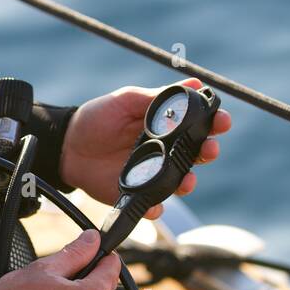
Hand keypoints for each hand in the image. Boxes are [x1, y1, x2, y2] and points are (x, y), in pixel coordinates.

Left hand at [58, 78, 231, 220]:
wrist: (67, 146)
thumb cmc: (97, 118)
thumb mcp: (126, 101)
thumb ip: (157, 96)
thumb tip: (196, 83)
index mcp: (166, 125)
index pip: (198, 124)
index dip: (214, 122)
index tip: (222, 120)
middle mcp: (165, 150)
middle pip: (197, 154)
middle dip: (209, 151)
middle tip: (209, 148)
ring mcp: (153, 173)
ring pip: (181, 181)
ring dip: (189, 181)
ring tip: (188, 179)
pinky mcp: (138, 193)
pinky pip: (153, 203)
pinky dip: (157, 206)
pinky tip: (156, 203)